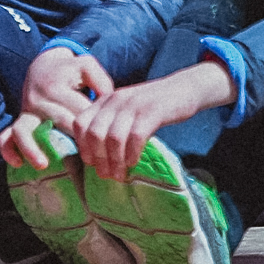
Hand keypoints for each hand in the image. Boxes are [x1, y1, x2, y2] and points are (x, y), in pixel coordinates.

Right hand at [0, 47, 113, 169]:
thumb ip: (101, 80)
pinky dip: (9, 150)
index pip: (78, 111)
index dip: (93, 126)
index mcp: (57, 88)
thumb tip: (106, 101)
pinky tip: (18, 164)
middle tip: (90, 159)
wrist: (42, 67)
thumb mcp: (85, 65)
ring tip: (43, 164)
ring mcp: (27, 112)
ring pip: (23, 131)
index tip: (106, 140)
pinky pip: (6, 137)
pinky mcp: (20, 121)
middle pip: (56, 123)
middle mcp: (39, 101)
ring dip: (32, 149)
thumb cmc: (69, 70)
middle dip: (73, 141)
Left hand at [69, 60, 234, 181]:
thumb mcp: (126, 111)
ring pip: (112, 138)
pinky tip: (134, 162)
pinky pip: (135, 136)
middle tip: (107, 175)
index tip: (92, 164)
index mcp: (105, 100)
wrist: (183, 89)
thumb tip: (97, 158)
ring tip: (120, 174)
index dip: (83, 147)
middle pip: (94, 133)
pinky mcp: (152, 111)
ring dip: (114, 161)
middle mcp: (115, 100)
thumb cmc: (152, 106)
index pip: (80, 123)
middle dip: (98, 159)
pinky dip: (132, 153)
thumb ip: (111, 125)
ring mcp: (134, 105)